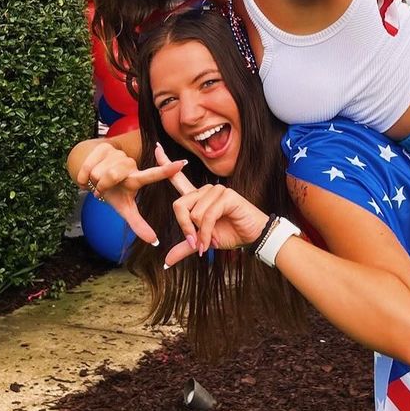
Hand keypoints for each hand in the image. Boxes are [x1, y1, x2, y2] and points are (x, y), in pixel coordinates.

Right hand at [75, 141, 186, 244]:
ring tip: (98, 181)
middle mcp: (129, 164)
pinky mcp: (101, 146)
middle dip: (103, 184)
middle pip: (112, 174)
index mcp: (137, 179)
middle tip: (104, 188)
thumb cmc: (113, 192)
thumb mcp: (124, 208)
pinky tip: (88, 176)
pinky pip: (87, 166)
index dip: (165, 171)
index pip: (152, 175)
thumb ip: (138, 224)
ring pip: (99, 171)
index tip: (181, 164)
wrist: (94, 175)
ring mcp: (116, 153)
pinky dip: (83, 176)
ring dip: (94, 180)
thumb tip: (154, 241)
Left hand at [154, 144, 269, 266]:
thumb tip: (166, 262)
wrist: (252, 237)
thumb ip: (184, 247)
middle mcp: (205, 191)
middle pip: (179, 205)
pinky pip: (207, 216)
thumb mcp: (202, 242)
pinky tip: (213, 241)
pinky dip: (207, 233)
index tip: (157, 148)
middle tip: (196, 242)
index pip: (178, 178)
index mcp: (198, 197)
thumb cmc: (230, 234)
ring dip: (200, 233)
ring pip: (194, 213)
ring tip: (211, 240)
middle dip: (185, 228)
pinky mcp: (227, 196)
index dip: (166, 163)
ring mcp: (217, 191)